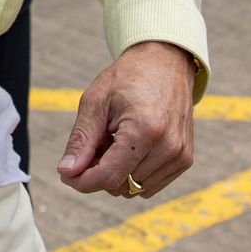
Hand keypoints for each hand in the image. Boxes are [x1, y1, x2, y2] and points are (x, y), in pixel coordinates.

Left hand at [57, 41, 196, 200]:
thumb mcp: (96, 101)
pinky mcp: (184, 159)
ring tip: (115, 139)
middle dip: (99, 171)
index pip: (109, 176)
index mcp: (145, 130)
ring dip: (118, 172)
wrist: (164, 62)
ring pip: (134, 189)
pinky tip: (130, 146)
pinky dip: (133, 172)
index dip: (82, 181)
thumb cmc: (127, 78)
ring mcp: (180, 155)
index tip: (66, 174)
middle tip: (95, 140)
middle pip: (120, 185)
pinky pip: (149, 185)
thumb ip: (81, 140)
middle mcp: (168, 147)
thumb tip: (67, 172)